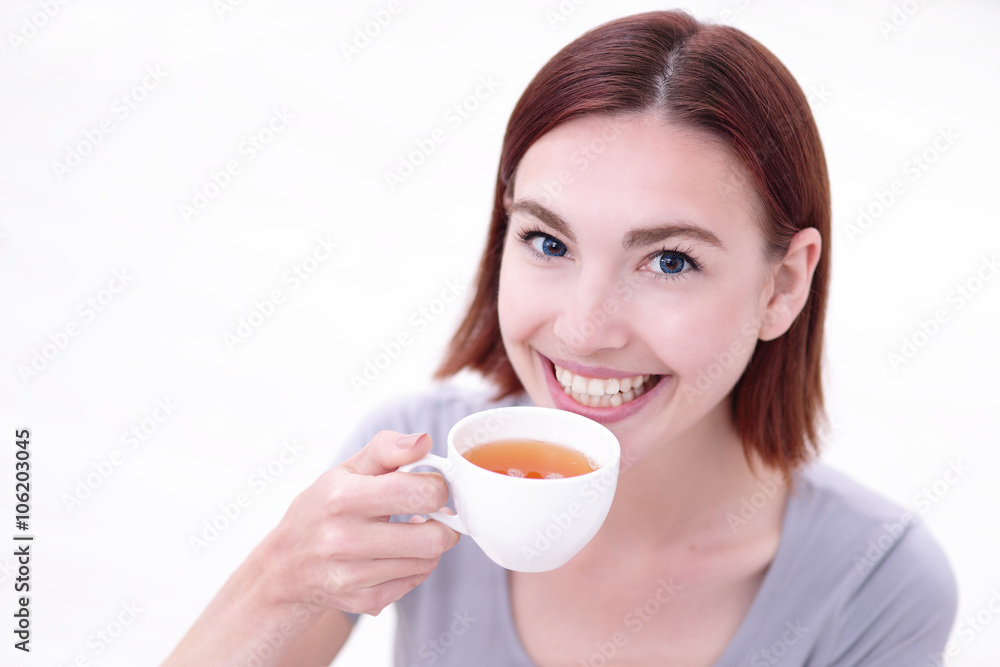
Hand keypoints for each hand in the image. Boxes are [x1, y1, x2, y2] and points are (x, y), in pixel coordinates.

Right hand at [255, 430, 459, 616]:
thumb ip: (388, 449)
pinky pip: (414, 582)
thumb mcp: (347, 470)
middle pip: (431, 538)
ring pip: (427, 562)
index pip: (417, 493)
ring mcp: (352, 576)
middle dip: (444, 523)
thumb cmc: (323, 509)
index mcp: (342, 498)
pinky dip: (415, 567)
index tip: (432, 486)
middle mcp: (343, 540)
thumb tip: (423, 441)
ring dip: (429, 545)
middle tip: (437, 514)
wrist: (285, 566)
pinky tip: (397, 554)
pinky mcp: (363, 602)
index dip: (437, 488)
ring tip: (412, 532)